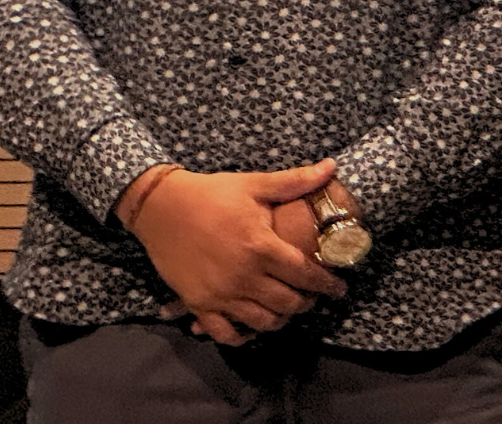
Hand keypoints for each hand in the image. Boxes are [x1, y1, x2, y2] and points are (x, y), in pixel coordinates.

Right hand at [121, 160, 346, 343]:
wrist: (161, 208)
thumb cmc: (213, 194)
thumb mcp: (255, 185)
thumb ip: (295, 181)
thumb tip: (332, 166)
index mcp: (261, 247)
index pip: (304, 274)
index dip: (326, 284)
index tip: (340, 288)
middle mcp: (243, 277)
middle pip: (287, 303)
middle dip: (306, 302)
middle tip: (313, 296)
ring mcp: (220, 294)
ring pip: (261, 322)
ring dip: (280, 319)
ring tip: (287, 309)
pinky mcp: (198, 303)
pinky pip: (223, 333)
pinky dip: (241, 336)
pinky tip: (251, 327)